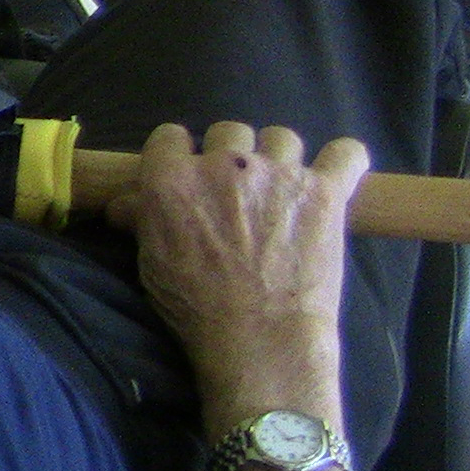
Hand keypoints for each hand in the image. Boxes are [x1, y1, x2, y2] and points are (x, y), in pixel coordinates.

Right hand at [113, 122, 365, 430]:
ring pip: (281, 137)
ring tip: (282, 190)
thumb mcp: (152, 264)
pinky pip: (346, 153)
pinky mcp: (325, 191)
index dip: (179, 155)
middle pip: (228, 132)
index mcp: (174, 179)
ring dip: (279, 158)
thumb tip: (124, 203)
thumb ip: (141, 221)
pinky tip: (337, 174)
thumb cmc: (195, 308)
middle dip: (230, 157)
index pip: (170, 136)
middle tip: (237, 193)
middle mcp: (225, 164)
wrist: (260, 338)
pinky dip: (343, 160)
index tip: (188, 176)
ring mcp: (280, 173)